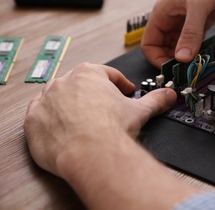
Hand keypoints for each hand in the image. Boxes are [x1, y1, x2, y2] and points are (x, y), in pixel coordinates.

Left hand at [24, 63, 176, 176]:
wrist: (92, 153)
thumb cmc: (112, 128)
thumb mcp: (140, 110)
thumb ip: (156, 99)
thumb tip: (169, 95)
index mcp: (89, 74)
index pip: (107, 74)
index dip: (120, 84)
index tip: (125, 92)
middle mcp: (64, 82)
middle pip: (81, 83)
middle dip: (93, 93)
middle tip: (105, 106)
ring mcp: (46, 101)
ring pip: (57, 96)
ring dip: (69, 103)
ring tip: (83, 117)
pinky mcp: (33, 121)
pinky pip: (39, 114)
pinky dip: (49, 118)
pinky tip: (62, 127)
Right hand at [141, 0, 214, 67]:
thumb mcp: (198, 5)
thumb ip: (190, 32)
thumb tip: (182, 57)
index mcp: (163, 12)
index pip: (149, 43)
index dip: (156, 58)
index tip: (169, 67)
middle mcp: (172, 19)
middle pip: (163, 48)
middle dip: (171, 60)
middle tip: (184, 70)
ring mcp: (187, 22)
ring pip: (179, 47)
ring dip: (185, 58)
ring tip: (194, 65)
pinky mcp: (201, 23)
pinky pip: (194, 43)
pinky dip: (196, 51)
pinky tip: (202, 56)